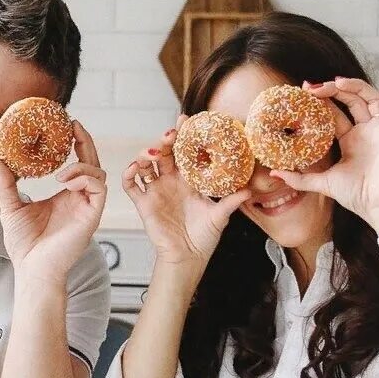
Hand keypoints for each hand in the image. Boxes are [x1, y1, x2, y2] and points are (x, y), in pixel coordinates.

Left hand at [0, 121, 106, 286]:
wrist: (31, 270)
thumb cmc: (24, 245)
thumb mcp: (11, 206)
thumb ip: (7, 183)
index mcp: (65, 195)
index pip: (77, 162)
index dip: (76, 143)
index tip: (65, 125)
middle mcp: (79, 198)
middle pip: (93, 162)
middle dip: (85, 142)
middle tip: (73, 125)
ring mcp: (87, 207)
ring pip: (99, 173)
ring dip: (82, 164)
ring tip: (60, 172)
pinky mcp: (92, 216)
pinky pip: (99, 188)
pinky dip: (84, 178)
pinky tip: (65, 181)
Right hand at [122, 120, 250, 269]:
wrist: (188, 257)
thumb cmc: (204, 237)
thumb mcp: (220, 216)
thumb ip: (231, 201)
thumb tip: (249, 189)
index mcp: (188, 180)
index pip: (184, 152)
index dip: (183, 135)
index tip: (186, 121)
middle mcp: (170, 182)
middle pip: (163, 154)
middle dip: (164, 141)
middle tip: (171, 135)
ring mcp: (155, 191)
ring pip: (145, 165)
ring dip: (146, 154)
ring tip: (153, 154)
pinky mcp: (143, 204)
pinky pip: (130, 185)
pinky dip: (129, 174)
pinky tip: (136, 169)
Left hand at [271, 76, 378, 230]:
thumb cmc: (357, 196)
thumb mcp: (322, 183)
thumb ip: (299, 179)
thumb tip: (273, 173)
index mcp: (350, 141)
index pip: (335, 114)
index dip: (321, 101)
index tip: (303, 93)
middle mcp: (365, 132)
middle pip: (350, 101)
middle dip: (331, 90)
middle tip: (311, 88)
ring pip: (368, 98)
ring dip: (353, 86)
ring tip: (335, 81)